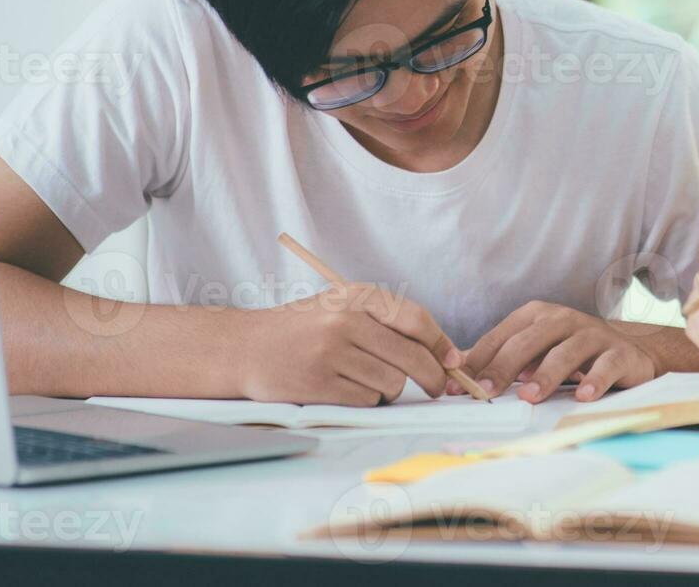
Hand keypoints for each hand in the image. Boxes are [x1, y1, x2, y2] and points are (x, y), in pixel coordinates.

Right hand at [237, 283, 464, 405]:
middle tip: (437, 387)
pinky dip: (366, 400)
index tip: (454, 361)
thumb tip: (445, 352)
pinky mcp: (319, 384)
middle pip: (411, 357)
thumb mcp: (342, 307)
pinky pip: (367, 400)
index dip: (441, 344)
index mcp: (357, 297)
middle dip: (432, 377)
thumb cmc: (302, 329)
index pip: (416, 319)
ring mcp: (331, 353)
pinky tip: (347, 389)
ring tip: (366, 380)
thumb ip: (387, 322)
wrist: (244, 347)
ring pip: (392, 383)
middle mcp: (346, 321)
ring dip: (389, 390)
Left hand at [463, 301, 660, 403]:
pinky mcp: (619, 353)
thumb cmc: (573, 351)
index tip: (459, 385)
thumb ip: (500, 357)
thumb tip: (456, 369)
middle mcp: (564, 319)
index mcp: (537, 315)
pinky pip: (606, 365)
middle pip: (530, 340)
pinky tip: (583, 395)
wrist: (630, 349)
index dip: (479, 360)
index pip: (502, 336)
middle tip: (486, 391)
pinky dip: (595, 380)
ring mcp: (593, 334)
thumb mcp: (535, 349)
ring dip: (546, 374)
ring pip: (567, 352)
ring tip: (529, 395)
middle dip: (504, 366)